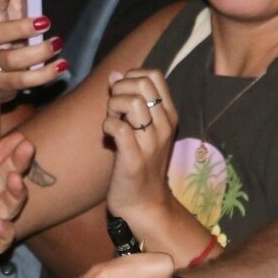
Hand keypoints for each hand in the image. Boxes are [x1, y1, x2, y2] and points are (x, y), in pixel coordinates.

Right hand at [0, 0, 65, 104]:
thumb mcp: (4, 19)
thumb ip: (18, 0)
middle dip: (21, 27)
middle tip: (45, 21)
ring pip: (12, 59)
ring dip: (38, 52)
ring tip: (57, 44)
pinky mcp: (1, 84)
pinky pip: (23, 80)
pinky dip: (44, 73)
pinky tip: (61, 65)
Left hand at [102, 68, 177, 224]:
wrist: (144, 203)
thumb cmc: (140, 163)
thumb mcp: (143, 129)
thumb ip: (131, 101)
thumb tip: (115, 74)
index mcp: (169, 115)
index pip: (155, 75)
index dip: (131, 76)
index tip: (122, 94)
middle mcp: (164, 126)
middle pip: (142, 83)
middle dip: (120, 89)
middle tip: (114, 109)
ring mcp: (151, 142)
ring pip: (131, 102)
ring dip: (112, 106)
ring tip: (112, 121)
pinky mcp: (134, 158)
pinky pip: (118, 127)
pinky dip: (107, 126)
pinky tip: (108, 136)